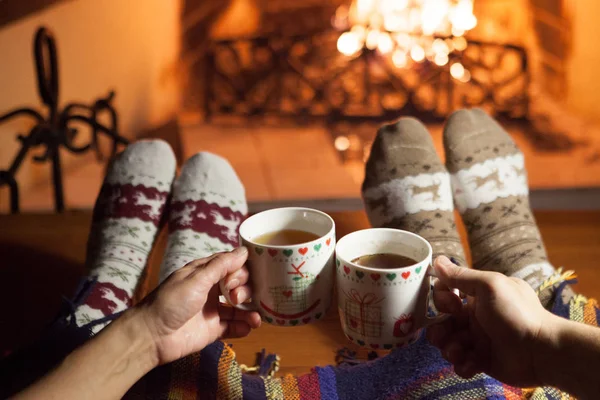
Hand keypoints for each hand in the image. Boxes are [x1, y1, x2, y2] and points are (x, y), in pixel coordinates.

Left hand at [137, 247, 260, 364]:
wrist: (151, 335)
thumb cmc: (170, 301)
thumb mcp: (197, 279)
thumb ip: (221, 265)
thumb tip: (244, 251)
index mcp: (205, 273)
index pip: (232, 266)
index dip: (240, 270)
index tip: (236, 278)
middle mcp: (211, 290)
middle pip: (239, 286)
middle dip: (245, 290)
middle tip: (235, 298)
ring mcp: (213, 311)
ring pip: (239, 308)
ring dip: (250, 310)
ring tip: (255, 318)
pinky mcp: (213, 330)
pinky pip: (234, 327)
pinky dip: (244, 326)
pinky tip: (249, 326)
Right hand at [427, 256, 551, 386]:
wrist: (542, 351)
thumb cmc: (516, 313)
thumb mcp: (489, 286)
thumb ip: (461, 275)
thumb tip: (437, 259)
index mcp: (478, 296)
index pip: (448, 293)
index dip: (441, 299)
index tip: (450, 305)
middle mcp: (476, 317)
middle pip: (443, 321)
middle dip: (438, 329)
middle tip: (442, 336)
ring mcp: (478, 340)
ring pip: (449, 343)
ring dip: (449, 348)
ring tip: (459, 352)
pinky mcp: (482, 361)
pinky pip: (461, 363)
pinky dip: (463, 364)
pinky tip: (472, 364)